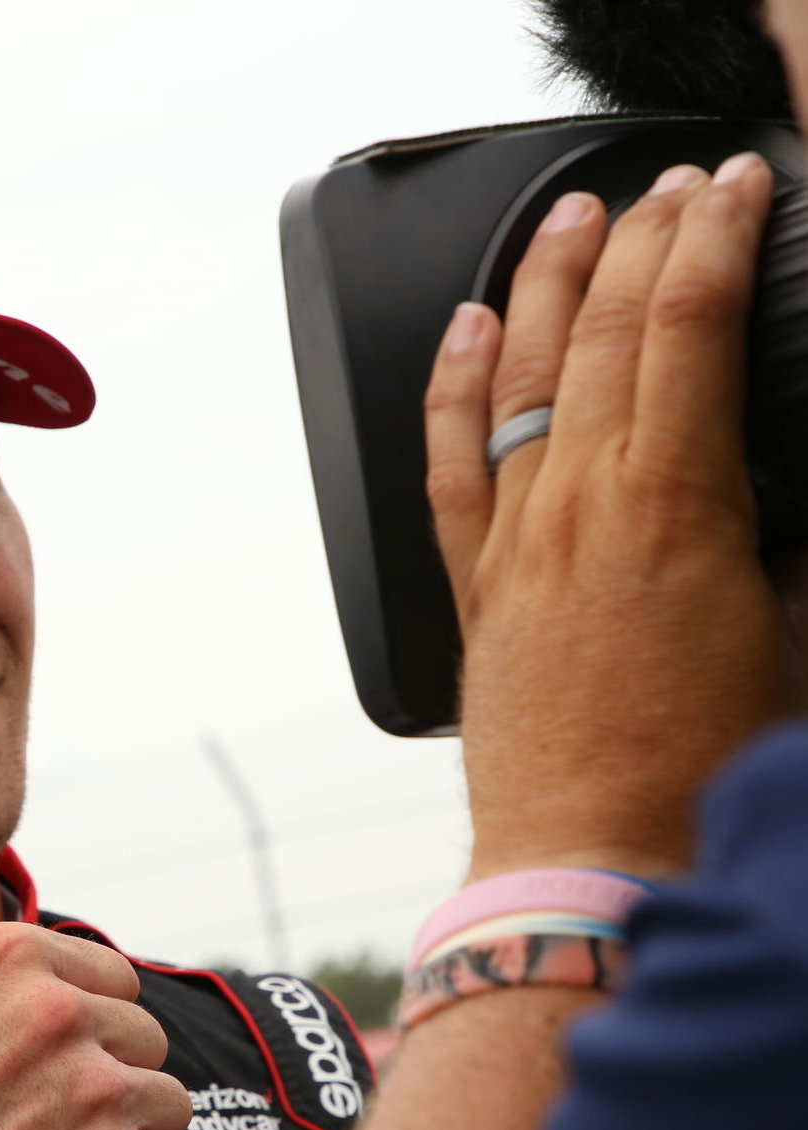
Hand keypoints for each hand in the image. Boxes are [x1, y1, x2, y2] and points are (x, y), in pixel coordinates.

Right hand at [0, 797, 196, 1129]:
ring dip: (127, 1125)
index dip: (74, 1019)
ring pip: (164, 1093)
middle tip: (41, 1108)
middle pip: (140, 1032)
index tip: (28, 1058)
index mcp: (9, 956)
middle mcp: (57, 1015)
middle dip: (104, 1069)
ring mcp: (94, 1093)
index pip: (107, 975)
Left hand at [424, 155, 791, 882]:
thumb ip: (791, 546)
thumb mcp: (790, 641)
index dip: (710, 243)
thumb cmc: (693, 768)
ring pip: (517, 379)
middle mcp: (582, 506)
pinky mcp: (472, 584)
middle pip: (604, 333)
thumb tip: (783, 491)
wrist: (588, 851)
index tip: (726, 191)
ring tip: (563, 220)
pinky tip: (457, 333)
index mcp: (677, 507)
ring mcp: (514, 541)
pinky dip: (448, 389)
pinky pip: (447, 464)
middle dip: (639, 238)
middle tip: (664, 186)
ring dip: (541, 286)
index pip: (691, 330)